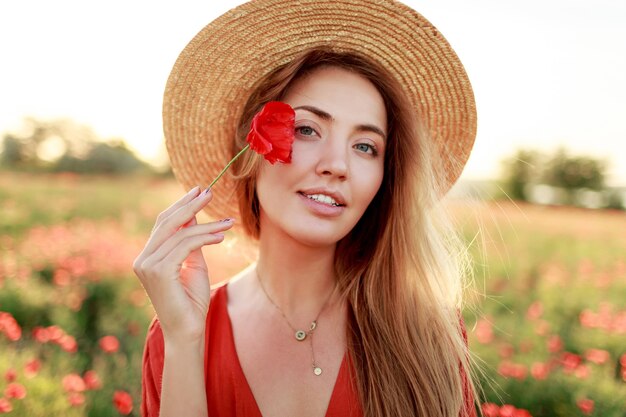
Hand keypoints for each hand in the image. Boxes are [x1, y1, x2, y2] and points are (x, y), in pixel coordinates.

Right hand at [133, 187, 233, 341]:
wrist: (187, 331)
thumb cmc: (191, 301)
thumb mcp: (193, 265)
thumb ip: (191, 242)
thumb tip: (194, 216)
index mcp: (148, 257)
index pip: (163, 224)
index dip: (181, 206)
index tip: (198, 191)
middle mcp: (143, 259)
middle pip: (167, 222)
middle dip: (190, 205)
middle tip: (209, 191)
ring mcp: (147, 265)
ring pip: (180, 234)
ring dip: (207, 225)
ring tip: (228, 221)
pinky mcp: (159, 271)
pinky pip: (185, 246)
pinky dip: (205, 238)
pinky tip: (221, 236)